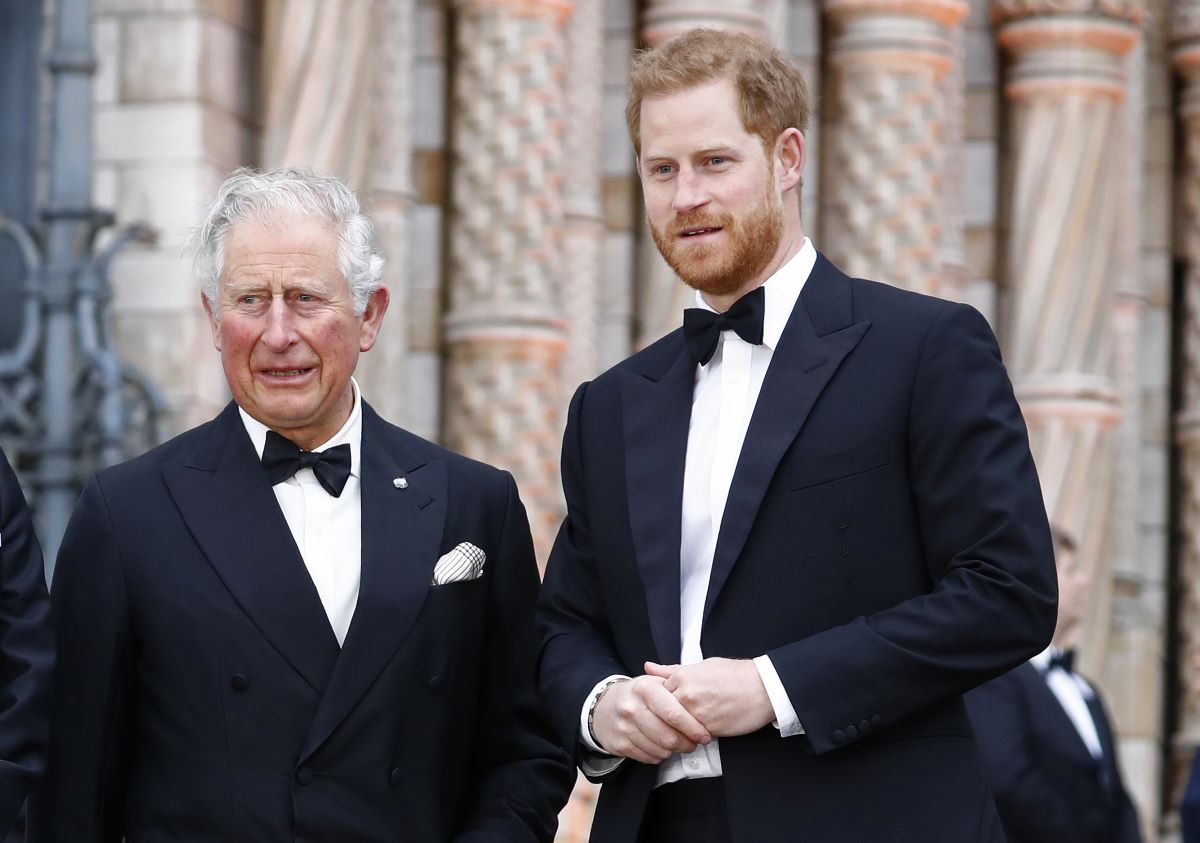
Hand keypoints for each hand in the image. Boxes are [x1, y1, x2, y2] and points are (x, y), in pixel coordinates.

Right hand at [590, 675, 711, 763]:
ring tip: (679, 744)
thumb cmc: (638, 695)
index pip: (675, 714)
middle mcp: (632, 707)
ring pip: (660, 750)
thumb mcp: (655, 682)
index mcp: (645, 689)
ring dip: (674, 751)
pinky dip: (660, 756)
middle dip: (687, 744)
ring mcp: (624, 727)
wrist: (604, 706)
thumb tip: (701, 698)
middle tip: (694, 743)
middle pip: (669, 737)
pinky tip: (662, 747)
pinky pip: (648, 758)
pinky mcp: (620, 744)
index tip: (705, 735)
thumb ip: (678, 687)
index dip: (694, 728)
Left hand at [645, 658, 774, 737]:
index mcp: (682, 676)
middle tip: (677, 720)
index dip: (662, 703)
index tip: (668, 706)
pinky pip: (691, 737)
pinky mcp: (707, 728)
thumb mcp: (702, 665)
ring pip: (675, 728)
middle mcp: (685, 694)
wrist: (763, 688)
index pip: (657, 695)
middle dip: (667, 719)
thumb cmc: (735, 675)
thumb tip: (648, 666)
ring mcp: (695, 712)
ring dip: (679, 730)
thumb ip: (672, 670)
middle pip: (663, 713)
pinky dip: (693, 737)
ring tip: (689, 727)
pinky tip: (701, 732)